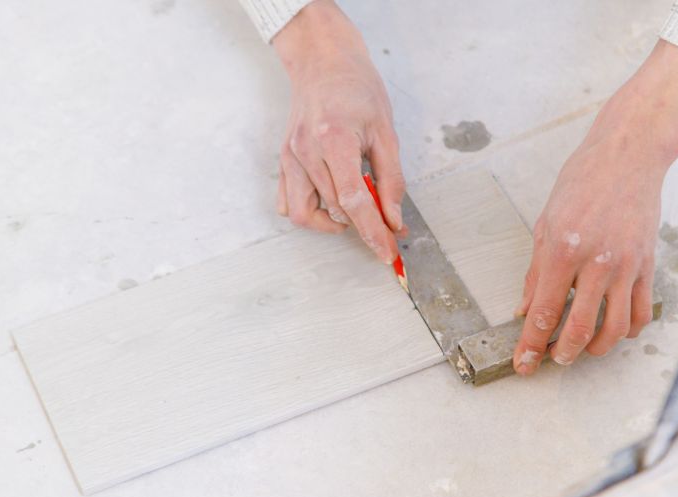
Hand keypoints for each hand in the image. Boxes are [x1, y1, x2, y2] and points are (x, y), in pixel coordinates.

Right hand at [273, 0, 404, 263]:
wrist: (323, 62)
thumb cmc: (357, 89)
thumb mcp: (385, 132)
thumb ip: (391, 180)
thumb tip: (393, 220)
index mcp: (334, 141)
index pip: (354, 202)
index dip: (373, 233)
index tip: (388, 254)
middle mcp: (306, 152)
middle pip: (334, 210)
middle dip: (363, 226)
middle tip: (387, 226)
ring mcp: (290, 157)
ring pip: (303, 213)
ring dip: (332, 222)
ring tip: (355, 212)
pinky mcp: (283, 160)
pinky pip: (287, 202)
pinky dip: (310, 211)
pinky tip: (331, 203)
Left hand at [513, 40, 677, 374]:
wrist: (627, 157)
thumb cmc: (581, 183)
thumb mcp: (545, 224)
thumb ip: (535, 272)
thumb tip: (526, 310)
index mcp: (563, 252)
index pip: (544, 313)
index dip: (531, 345)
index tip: (524, 365)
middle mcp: (597, 263)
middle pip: (579, 329)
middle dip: (562, 354)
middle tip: (552, 360)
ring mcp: (627, 267)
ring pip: (615, 329)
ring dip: (595, 349)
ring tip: (580, 350)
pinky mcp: (648, 266)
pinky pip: (642, 312)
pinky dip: (628, 331)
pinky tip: (613, 331)